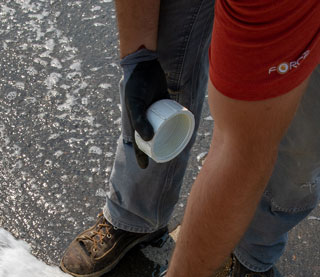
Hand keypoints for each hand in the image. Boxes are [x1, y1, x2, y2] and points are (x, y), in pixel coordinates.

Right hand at [121, 49, 168, 168]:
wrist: (144, 65)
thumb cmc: (136, 85)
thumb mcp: (135, 104)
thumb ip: (139, 121)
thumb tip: (148, 139)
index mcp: (135, 121)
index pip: (137, 142)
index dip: (140, 155)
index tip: (144, 167)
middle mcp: (144, 118)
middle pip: (151, 138)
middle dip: (157, 148)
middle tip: (167, 156)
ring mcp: (154, 111)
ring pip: (162, 127)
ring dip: (169, 136)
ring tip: (178, 144)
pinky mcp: (164, 101)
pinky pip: (171, 115)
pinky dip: (176, 121)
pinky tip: (185, 127)